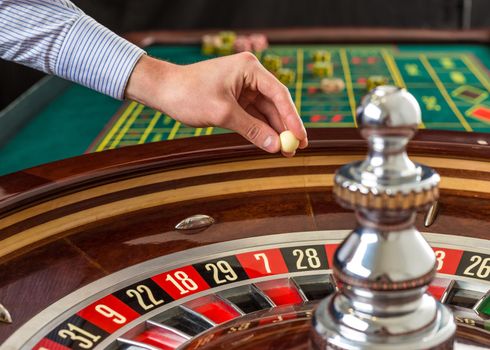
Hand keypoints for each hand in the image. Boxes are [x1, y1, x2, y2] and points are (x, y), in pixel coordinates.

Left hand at [125, 53, 307, 154]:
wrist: (163, 90)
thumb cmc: (188, 94)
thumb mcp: (222, 113)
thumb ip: (251, 129)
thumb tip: (275, 145)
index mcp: (249, 68)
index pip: (279, 94)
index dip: (292, 118)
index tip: (300, 138)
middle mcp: (250, 75)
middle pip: (276, 103)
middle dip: (286, 126)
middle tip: (297, 148)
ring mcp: (243, 87)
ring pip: (266, 111)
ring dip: (274, 130)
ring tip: (286, 151)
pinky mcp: (236, 98)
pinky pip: (254, 115)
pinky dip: (261, 129)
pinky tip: (270, 143)